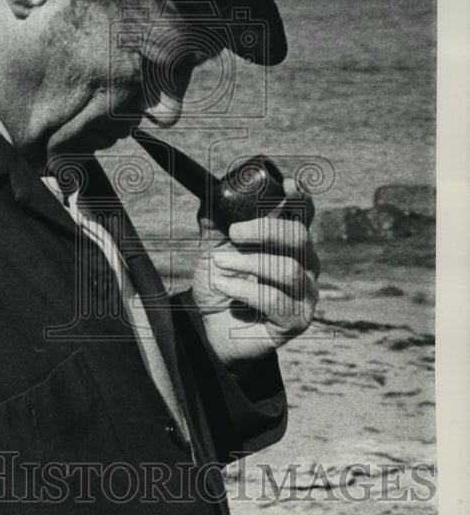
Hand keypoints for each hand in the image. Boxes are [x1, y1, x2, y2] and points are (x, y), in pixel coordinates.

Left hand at [190, 177, 319, 371]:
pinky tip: (223, 286)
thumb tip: (209, 196)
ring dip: (248, 262)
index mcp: (290, 244)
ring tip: (218, 264)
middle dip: (265, 229)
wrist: (214, 331)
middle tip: (234, 231)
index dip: (302, 199)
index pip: (305, 216)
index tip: (290, 183)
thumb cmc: (222, 287)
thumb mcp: (214, 251)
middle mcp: (306, 266)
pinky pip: (275, 299)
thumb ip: (215, 226)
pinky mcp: (296, 321)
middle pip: (299, 237)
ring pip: (287, 269)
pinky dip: (244, 289)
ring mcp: (305, 295)